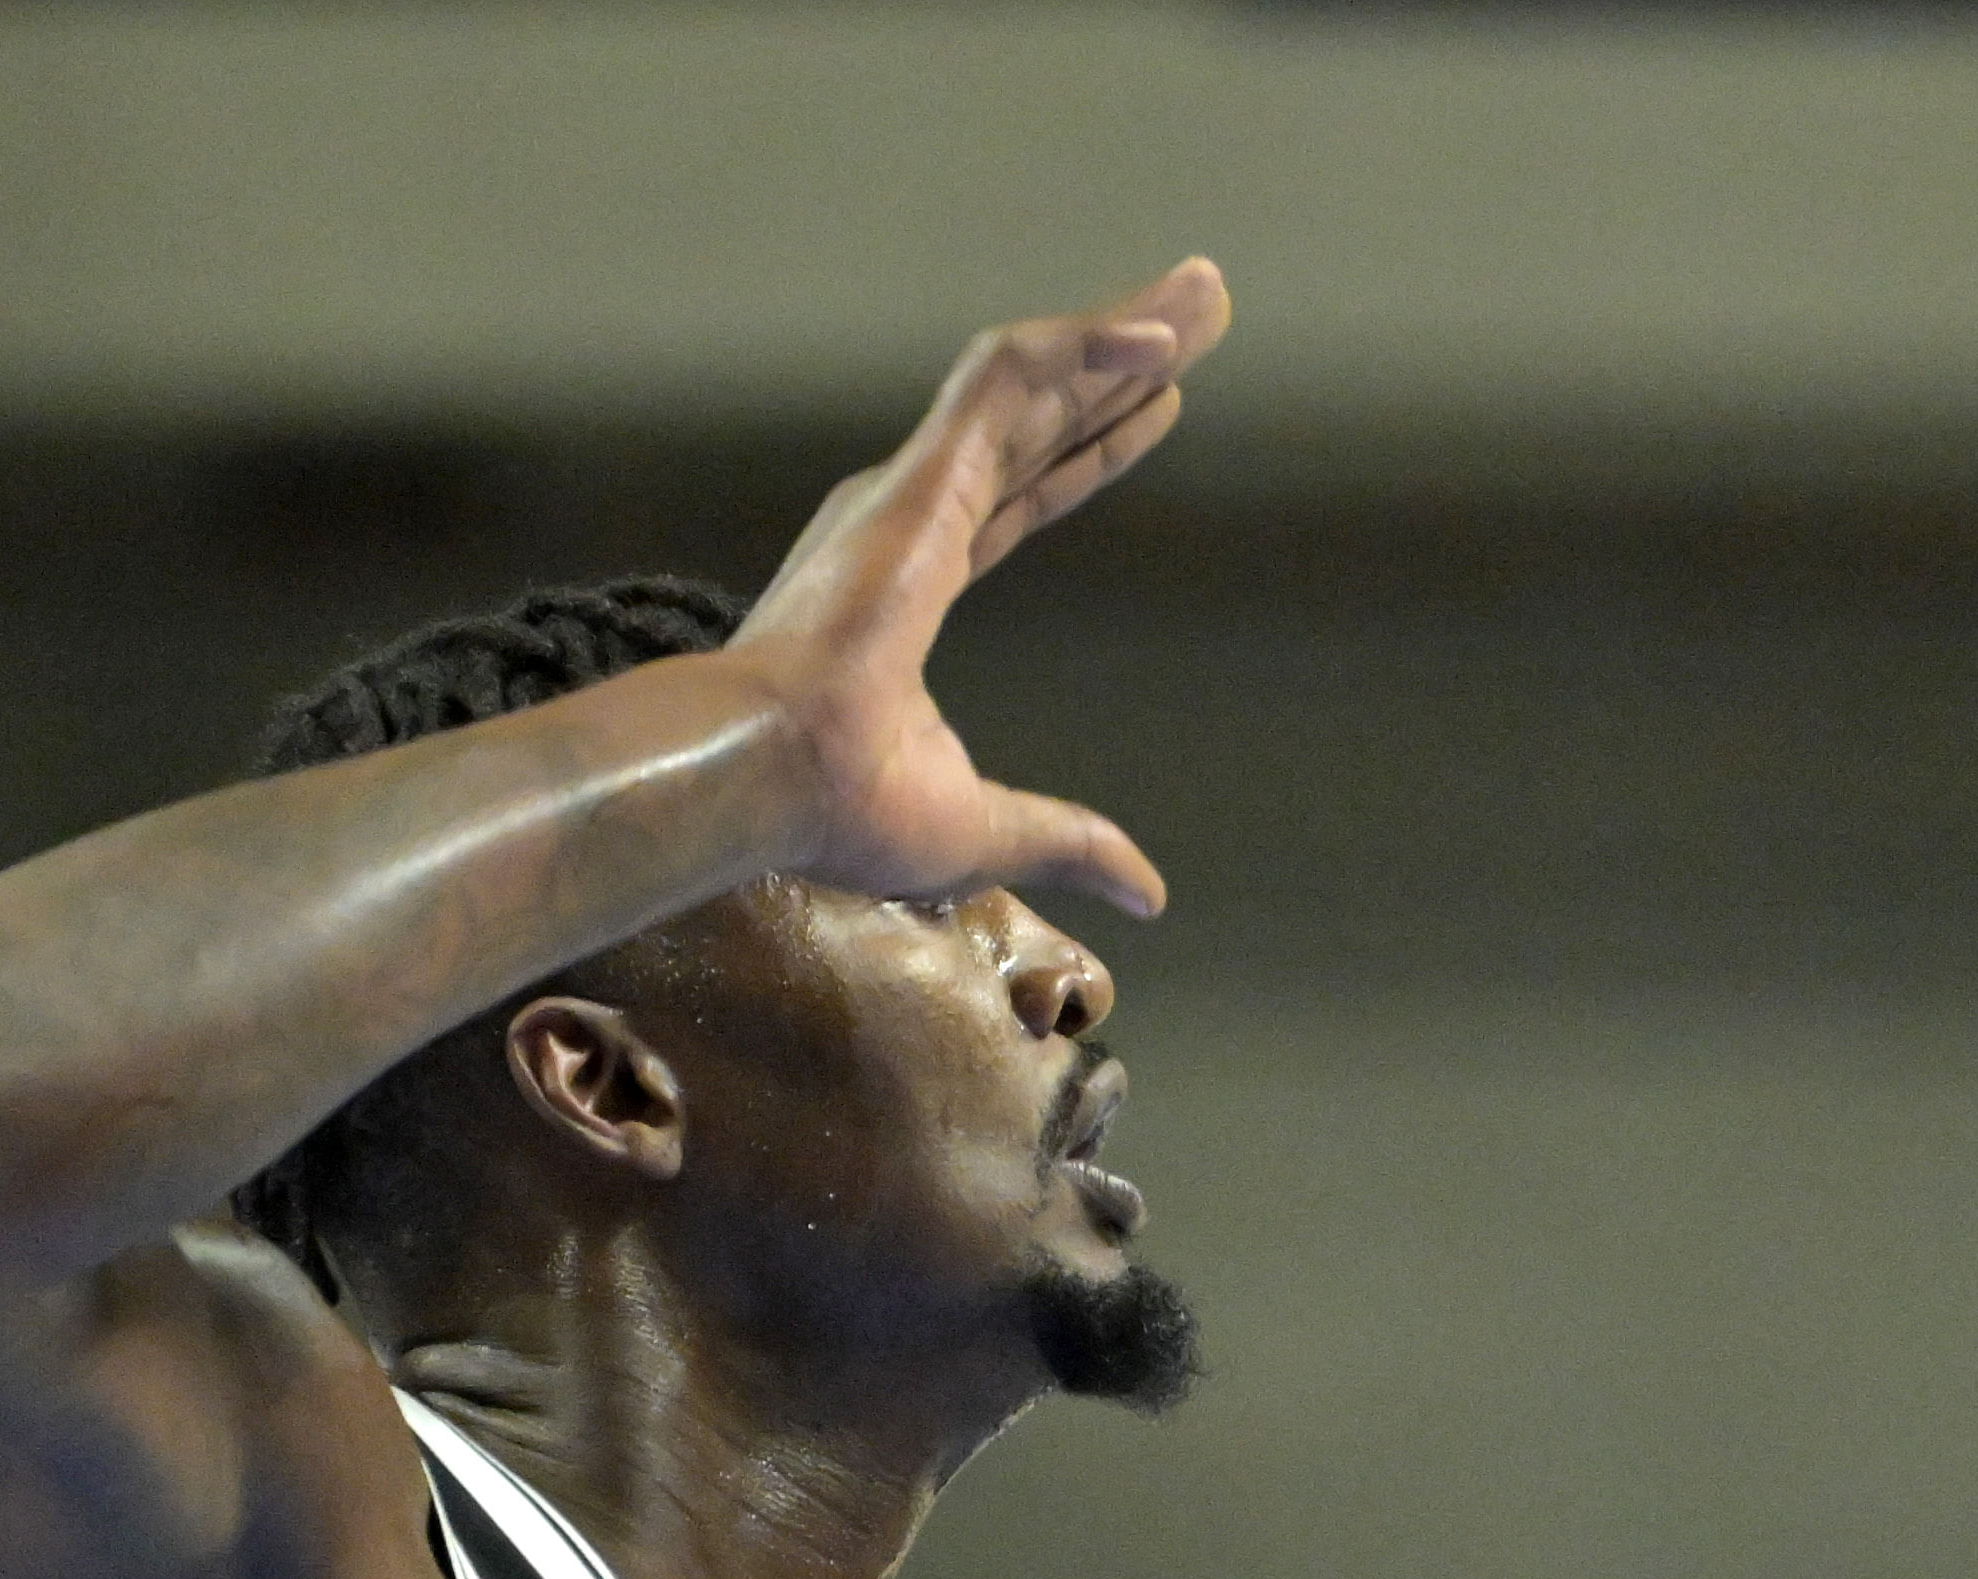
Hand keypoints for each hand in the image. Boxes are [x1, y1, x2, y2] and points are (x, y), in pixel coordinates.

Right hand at [721, 260, 1233, 915]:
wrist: (773, 781)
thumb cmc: (842, 807)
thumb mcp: (990, 826)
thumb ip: (1070, 837)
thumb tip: (1147, 890)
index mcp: (918, 577)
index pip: (1027, 490)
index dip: (1095, 445)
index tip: (1162, 403)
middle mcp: (914, 512)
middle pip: (1042, 412)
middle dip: (1123, 357)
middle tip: (1203, 300)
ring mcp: (913, 488)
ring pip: (1031, 373)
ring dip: (1120, 330)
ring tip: (1203, 290)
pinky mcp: (918, 476)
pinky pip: (1008, 379)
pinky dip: (1084, 352)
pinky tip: (1159, 340)